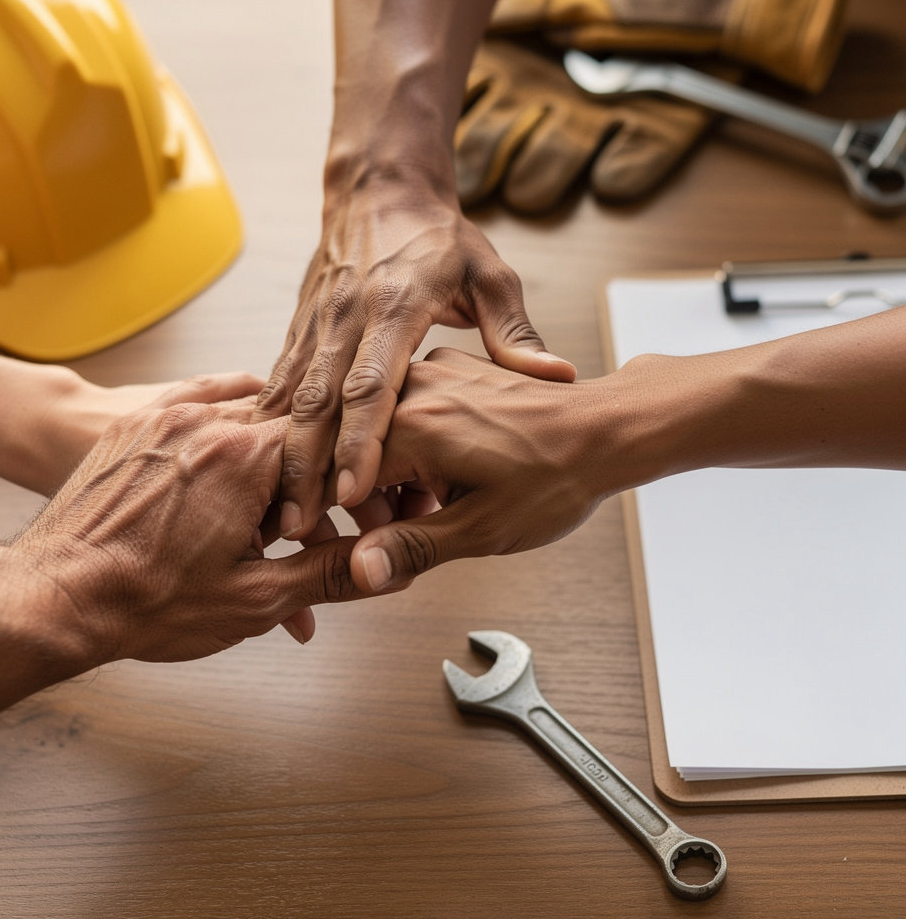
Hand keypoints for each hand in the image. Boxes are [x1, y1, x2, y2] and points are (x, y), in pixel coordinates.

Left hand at [12, 394, 367, 663]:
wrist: (53, 595)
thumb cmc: (144, 602)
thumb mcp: (253, 600)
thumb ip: (326, 574)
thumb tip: (382, 566)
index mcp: (243, 458)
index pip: (324, 440)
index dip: (351, 472)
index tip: (365, 496)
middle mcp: (207, 423)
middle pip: (288, 427)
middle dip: (313, 467)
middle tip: (328, 506)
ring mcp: (167, 417)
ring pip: (246, 413)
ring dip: (272, 450)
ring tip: (281, 495)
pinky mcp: (137, 424)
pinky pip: (199, 399)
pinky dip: (228, 416)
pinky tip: (239, 434)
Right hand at [254, 183, 575, 539]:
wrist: (380, 189)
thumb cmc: (441, 238)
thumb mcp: (489, 275)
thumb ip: (514, 331)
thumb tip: (558, 376)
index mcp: (394, 308)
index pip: (371, 384)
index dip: (360, 441)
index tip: (353, 492)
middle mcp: (345, 319)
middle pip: (317, 402)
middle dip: (305, 467)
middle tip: (298, 526)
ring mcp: (316, 324)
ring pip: (290, 399)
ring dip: (281, 457)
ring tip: (277, 514)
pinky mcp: (299, 328)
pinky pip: (278, 384)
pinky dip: (267, 427)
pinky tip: (261, 469)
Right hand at [349, 347, 615, 591]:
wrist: (608, 428)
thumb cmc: (557, 476)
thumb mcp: (484, 528)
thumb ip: (413, 547)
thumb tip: (359, 572)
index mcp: (413, 424)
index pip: (337, 475)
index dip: (335, 520)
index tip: (345, 544)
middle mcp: (413, 386)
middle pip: (347, 447)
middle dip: (359, 497)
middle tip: (393, 533)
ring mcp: (429, 371)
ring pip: (369, 426)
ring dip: (379, 472)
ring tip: (421, 509)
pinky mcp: (444, 369)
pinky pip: (397, 407)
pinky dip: (399, 445)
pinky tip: (430, 476)